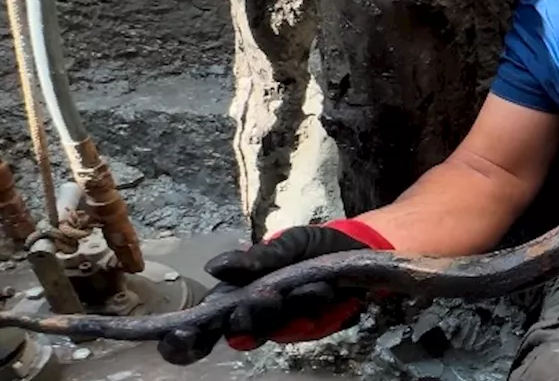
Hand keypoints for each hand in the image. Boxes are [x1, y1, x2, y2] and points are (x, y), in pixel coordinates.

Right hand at [156, 219, 393, 364]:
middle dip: (242, 319)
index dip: (188, 337)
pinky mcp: (313, 328)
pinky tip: (317, 290)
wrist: (358, 248)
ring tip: (280, 293)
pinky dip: (308, 306)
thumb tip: (214, 267)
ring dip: (274, 312)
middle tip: (250, 302)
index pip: (208, 321)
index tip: (180, 336)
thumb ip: (256, 258)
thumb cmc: (312, 246)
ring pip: (269, 329)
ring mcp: (285, 323)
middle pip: (238, 331)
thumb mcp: (286, 243)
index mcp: (240, 292)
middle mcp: (258, 314)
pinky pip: (304, 324)